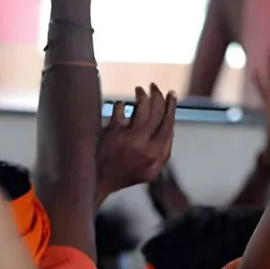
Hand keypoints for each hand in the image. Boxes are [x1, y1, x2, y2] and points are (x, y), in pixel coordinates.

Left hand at [96, 83, 176, 199]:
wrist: (98, 181)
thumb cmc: (124, 175)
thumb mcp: (151, 171)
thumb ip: (163, 154)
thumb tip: (171, 130)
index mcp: (157, 153)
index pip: (169, 123)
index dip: (171, 106)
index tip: (171, 94)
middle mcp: (145, 143)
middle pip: (157, 111)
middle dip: (158, 95)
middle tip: (155, 86)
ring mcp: (128, 136)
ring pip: (142, 106)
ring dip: (142, 94)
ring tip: (139, 89)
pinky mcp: (111, 131)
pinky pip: (119, 108)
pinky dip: (120, 104)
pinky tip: (120, 105)